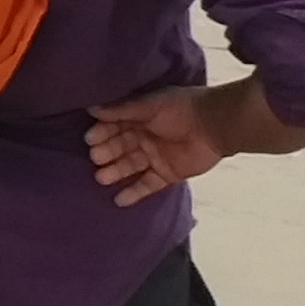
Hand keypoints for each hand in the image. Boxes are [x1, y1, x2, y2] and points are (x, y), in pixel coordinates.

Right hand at [85, 84, 232, 208]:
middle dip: (107, 153)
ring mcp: (155, 157)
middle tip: (96, 159)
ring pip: (130, 166)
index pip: (115, 126)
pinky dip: (134, 193)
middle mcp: (144, 137)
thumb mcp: (150, 104)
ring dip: (115, 172)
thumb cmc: (180, 109)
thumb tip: (92, 108)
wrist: (215, 126)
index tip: (90, 139)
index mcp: (139, 117)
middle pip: (120, 147)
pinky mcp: (167, 175)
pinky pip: (147, 186)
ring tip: (102, 178)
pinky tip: (119, 201)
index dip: (103, 132)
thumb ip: (122, 109)